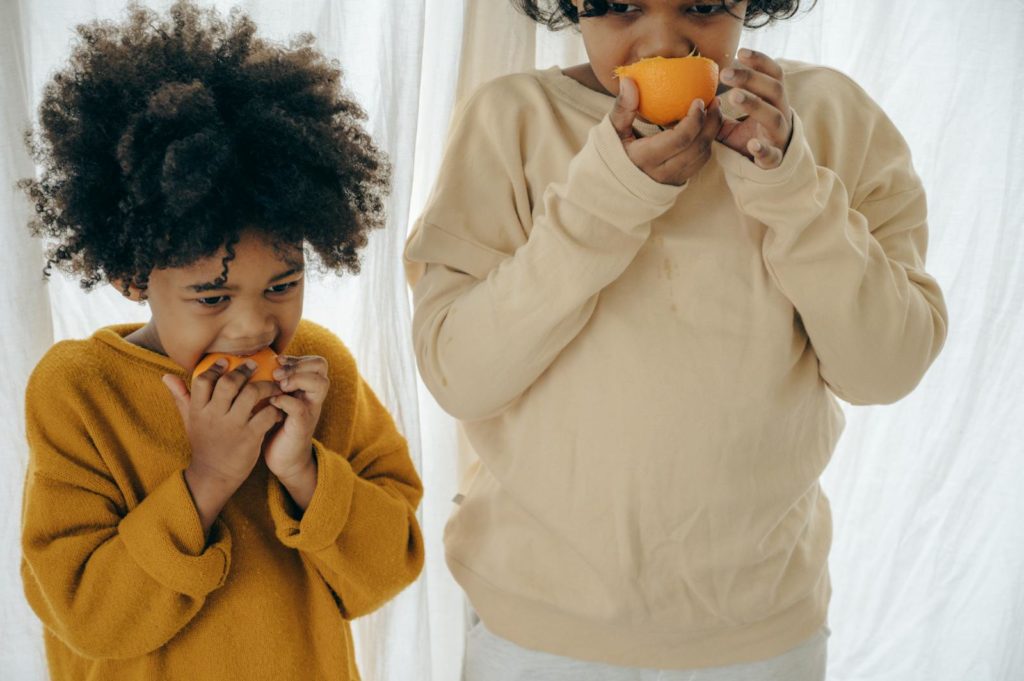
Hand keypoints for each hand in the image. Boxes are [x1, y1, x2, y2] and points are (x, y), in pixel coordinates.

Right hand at [165, 359, 282, 483]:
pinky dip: (275, 408)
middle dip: (244, 370)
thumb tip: (166, 376)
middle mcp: (214, 416)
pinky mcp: (250, 437)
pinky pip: (267, 414)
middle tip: (254, 364)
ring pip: (252, 394)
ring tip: (273, 384)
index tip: (226, 360)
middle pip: (230, 383)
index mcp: (199, 410)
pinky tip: (277, 407)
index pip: (203, 381)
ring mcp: (233, 426)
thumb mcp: (189, 421)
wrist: (214, 476)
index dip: (215, 368)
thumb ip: (181, 397)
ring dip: (266, 386)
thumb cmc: (204, 444)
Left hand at [262, 354, 329, 487]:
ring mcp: (311, 410)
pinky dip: (284, 401)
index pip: (316, 361)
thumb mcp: (277, 400)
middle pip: (321, 366)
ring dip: (296, 379)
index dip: (298, 358)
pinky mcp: (302, 426)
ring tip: (278, 385)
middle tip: (276, 373)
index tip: (278, 362)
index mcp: (308, 388)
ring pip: (318, 383)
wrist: (284, 459)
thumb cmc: (275, 426)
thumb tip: (251, 362)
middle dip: (297, 365)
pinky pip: (298, 407)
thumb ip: (273, 383)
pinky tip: (271, 402)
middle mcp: (313, 397)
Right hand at [611, 76, 723, 186]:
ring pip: (703, 155)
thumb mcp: (613, 130)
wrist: (614, 183)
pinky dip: (707, 143)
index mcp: (646, 158)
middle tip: (714, 101)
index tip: (699, 100)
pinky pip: (700, 162)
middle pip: (698, 147)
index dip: (694, 120)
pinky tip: (706, 127)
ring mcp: (673, 178)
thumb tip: (628, 79)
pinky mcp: (679, 180)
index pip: (680, 139)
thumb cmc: (614, 151)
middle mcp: (662, 172)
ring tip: (714, 111)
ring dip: (712, 132)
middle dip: (711, 122)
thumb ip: (623, 106)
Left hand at [716, 49, 793, 168]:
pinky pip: (772, 153)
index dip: (761, 61)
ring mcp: (779, 136)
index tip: (740, 51)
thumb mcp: (730, 121)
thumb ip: (716, 110)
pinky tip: (752, 144)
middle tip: (725, 73)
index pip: (774, 74)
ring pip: (773, 116)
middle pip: (774, 90)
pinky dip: (763, 149)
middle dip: (751, 79)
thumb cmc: (748, 137)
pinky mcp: (775, 158)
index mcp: (774, 100)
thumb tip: (692, 96)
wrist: (765, 166)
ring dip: (755, 104)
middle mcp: (781, 113)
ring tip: (733, 97)